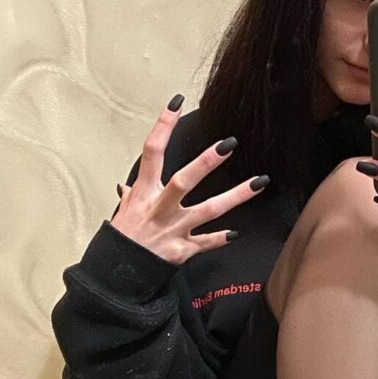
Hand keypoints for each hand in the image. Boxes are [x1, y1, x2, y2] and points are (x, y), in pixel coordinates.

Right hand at [111, 96, 270, 264]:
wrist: (117, 276)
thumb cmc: (122, 240)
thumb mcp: (123, 213)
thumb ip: (131, 196)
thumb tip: (126, 185)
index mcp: (144, 193)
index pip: (152, 153)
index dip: (162, 126)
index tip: (176, 102)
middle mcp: (159, 209)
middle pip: (183, 181)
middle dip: (206, 163)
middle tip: (229, 144)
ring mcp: (173, 230)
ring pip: (207, 211)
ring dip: (235, 197)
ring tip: (260, 182)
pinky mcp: (182, 251)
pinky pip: (205, 243)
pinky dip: (220, 239)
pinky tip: (236, 234)